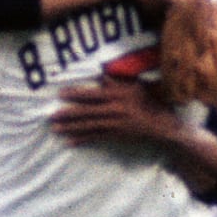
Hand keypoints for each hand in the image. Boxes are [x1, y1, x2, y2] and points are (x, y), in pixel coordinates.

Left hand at [50, 75, 181, 147]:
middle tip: (51, 117)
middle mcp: (116, 110)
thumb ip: (118, 82)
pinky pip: (97, 138)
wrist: (165, 127)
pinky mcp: (117, 136)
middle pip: (87, 112)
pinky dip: (83, 139)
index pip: (93, 94)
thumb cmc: (153, 102)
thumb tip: (101, 76)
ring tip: (55, 128)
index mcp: (120, 95)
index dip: (76, 94)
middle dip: (68, 115)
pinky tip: (71, 141)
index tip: (60, 94)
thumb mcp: (138, 87)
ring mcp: (116, 125)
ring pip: (89, 126)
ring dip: (71, 128)